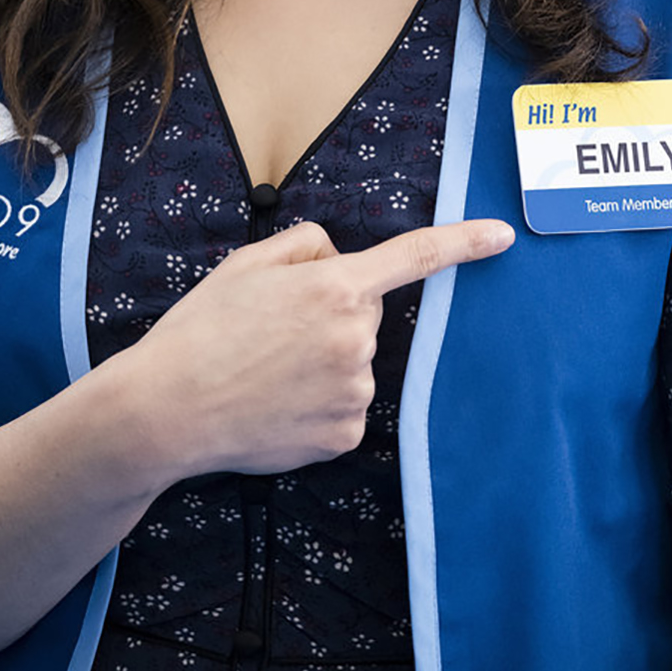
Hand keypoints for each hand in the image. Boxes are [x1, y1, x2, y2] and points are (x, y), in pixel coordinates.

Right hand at [131, 218, 513, 478]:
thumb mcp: (248, 262)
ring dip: (322, 361)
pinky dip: (318, 403)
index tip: (504, 235)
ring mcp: (354, 391)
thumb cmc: (203, 328)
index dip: (465, 242)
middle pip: (364, 314)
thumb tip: (338, 260)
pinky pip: (344, 405)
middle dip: (330, 314)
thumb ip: (307, 245)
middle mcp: (356, 338)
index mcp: (336, 285)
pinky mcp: (344, 435)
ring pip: (353, 361)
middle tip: (270, 331)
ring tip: (263, 370)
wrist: (167, 409)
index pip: (415, 256)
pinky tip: (275, 403)